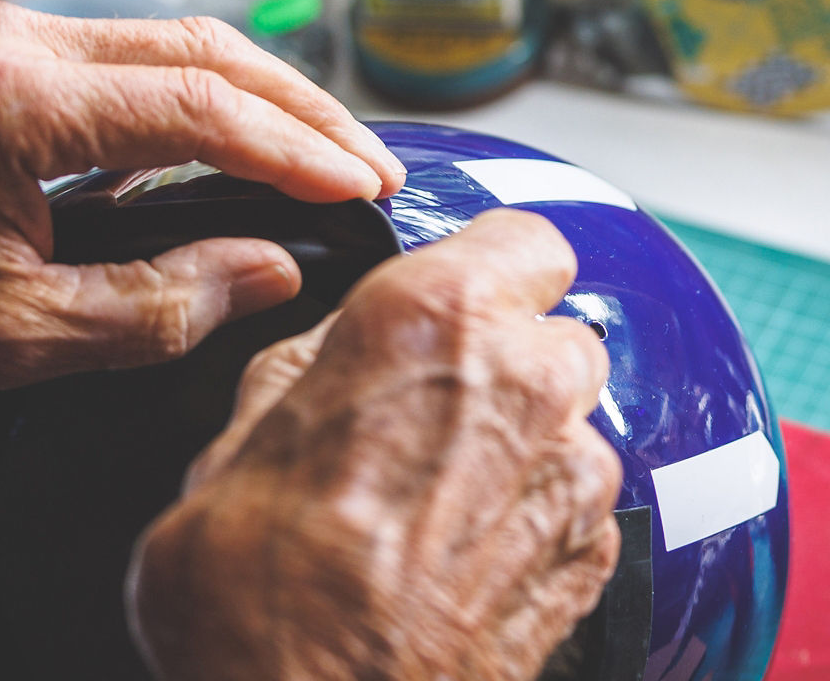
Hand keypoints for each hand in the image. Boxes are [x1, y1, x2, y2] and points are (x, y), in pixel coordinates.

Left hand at [0, 3, 405, 395]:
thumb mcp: (11, 336)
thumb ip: (155, 307)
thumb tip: (266, 271)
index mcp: (11, 108)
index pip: (202, 110)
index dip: (299, 151)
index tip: (363, 189)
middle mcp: (10, 48)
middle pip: (204, 49)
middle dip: (302, 109)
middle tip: (369, 167)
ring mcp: (1, 42)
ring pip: (171, 43)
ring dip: (258, 96)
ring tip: (324, 155)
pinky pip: (125, 60)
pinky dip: (197, 98)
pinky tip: (235, 146)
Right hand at [128, 209, 621, 680]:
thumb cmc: (254, 590)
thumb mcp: (239, 432)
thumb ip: (320, 360)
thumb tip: (344, 345)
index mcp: (433, 323)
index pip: (524, 239)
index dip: (488, 266)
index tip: (458, 294)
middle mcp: (525, 384)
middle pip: (555, 332)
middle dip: (501, 358)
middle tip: (424, 408)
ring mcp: (572, 478)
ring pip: (568, 421)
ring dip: (516, 443)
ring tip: (427, 500)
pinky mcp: (590, 560)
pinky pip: (576, 504)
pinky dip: (531, 514)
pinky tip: (455, 553)